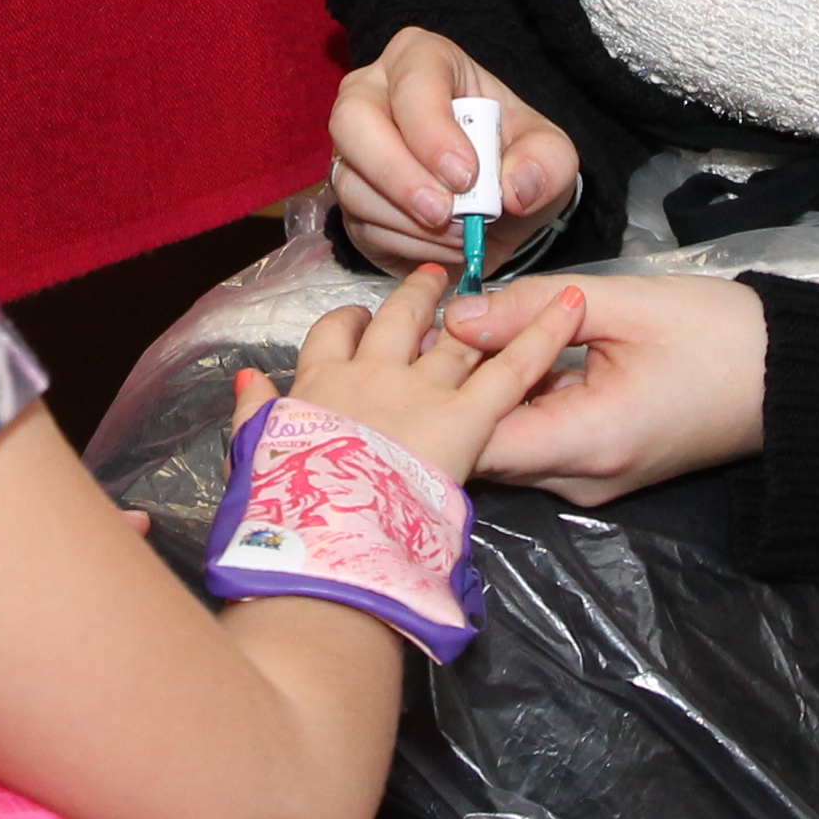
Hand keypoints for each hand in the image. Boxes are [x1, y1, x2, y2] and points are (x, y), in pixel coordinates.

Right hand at [232, 264, 582, 484]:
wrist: (331, 537)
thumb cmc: (289, 509)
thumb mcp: (258, 455)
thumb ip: (256, 414)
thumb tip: (251, 380)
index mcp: (322, 386)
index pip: (335, 334)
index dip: (351, 322)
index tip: (360, 320)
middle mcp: (373, 374)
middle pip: (396, 321)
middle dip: (414, 298)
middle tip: (431, 282)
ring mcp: (423, 390)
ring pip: (453, 337)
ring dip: (469, 309)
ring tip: (477, 286)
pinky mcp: (469, 416)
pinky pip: (512, 369)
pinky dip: (542, 335)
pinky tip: (566, 308)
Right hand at [331, 27, 578, 276]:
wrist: (498, 208)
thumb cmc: (514, 158)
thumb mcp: (549, 154)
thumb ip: (545, 163)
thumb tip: (515, 188)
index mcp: (423, 60)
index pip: (413, 81)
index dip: (432, 129)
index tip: (466, 176)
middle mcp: (373, 93)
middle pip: (353, 120)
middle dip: (397, 173)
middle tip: (443, 212)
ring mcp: (353, 148)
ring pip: (351, 181)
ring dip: (408, 221)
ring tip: (461, 234)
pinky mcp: (349, 197)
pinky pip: (360, 223)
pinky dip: (407, 244)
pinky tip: (444, 246)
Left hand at [444, 273, 765, 505]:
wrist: (788, 375)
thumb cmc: (718, 335)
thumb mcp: (624, 304)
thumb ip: (532, 310)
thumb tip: (456, 316)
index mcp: (588, 444)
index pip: (478, 443)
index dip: (438, 396)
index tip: (417, 345)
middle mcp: (582, 480)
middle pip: (486, 450)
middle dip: (452, 395)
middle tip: (427, 333)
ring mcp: (592, 480)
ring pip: (509, 444)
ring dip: (483, 395)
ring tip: (460, 336)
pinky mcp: (599, 466)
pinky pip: (538, 438)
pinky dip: (516, 400)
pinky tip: (504, 354)